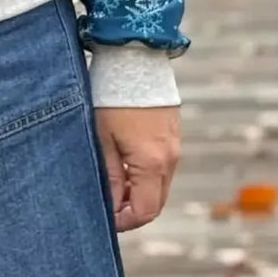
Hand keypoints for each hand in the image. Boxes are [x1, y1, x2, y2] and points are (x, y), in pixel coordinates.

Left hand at [94, 105, 180, 231]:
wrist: (135, 55)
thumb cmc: (112, 95)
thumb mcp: (102, 137)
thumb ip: (110, 175)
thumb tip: (111, 204)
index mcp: (152, 162)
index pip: (145, 211)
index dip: (125, 221)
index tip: (105, 218)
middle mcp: (170, 158)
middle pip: (156, 202)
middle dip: (132, 209)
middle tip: (107, 204)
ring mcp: (175, 146)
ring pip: (160, 184)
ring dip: (139, 191)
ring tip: (112, 182)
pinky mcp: (173, 133)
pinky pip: (163, 166)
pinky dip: (146, 174)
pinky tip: (125, 163)